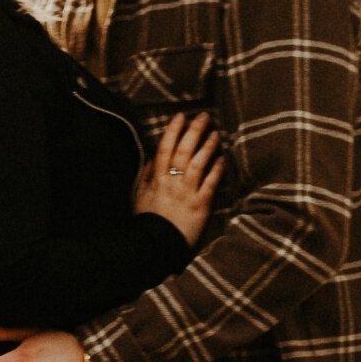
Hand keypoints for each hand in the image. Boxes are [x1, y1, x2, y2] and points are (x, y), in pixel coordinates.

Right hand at [133, 110, 223, 245]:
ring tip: (216, 133)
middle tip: (203, 116)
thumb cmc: (146, 221)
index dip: (173, 131)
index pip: (165, 148)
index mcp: (156, 178)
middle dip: (194, 131)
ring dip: (208, 146)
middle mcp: (172, 182)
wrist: (155, 245)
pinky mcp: (200, 205)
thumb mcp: (138, 196)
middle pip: (184, 151)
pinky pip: (210, 184)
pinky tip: (222, 159)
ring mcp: (187, 193)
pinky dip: (217, 170)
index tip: (180, 116)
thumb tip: (151, 159)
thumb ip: (144, 176)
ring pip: (199, 163)